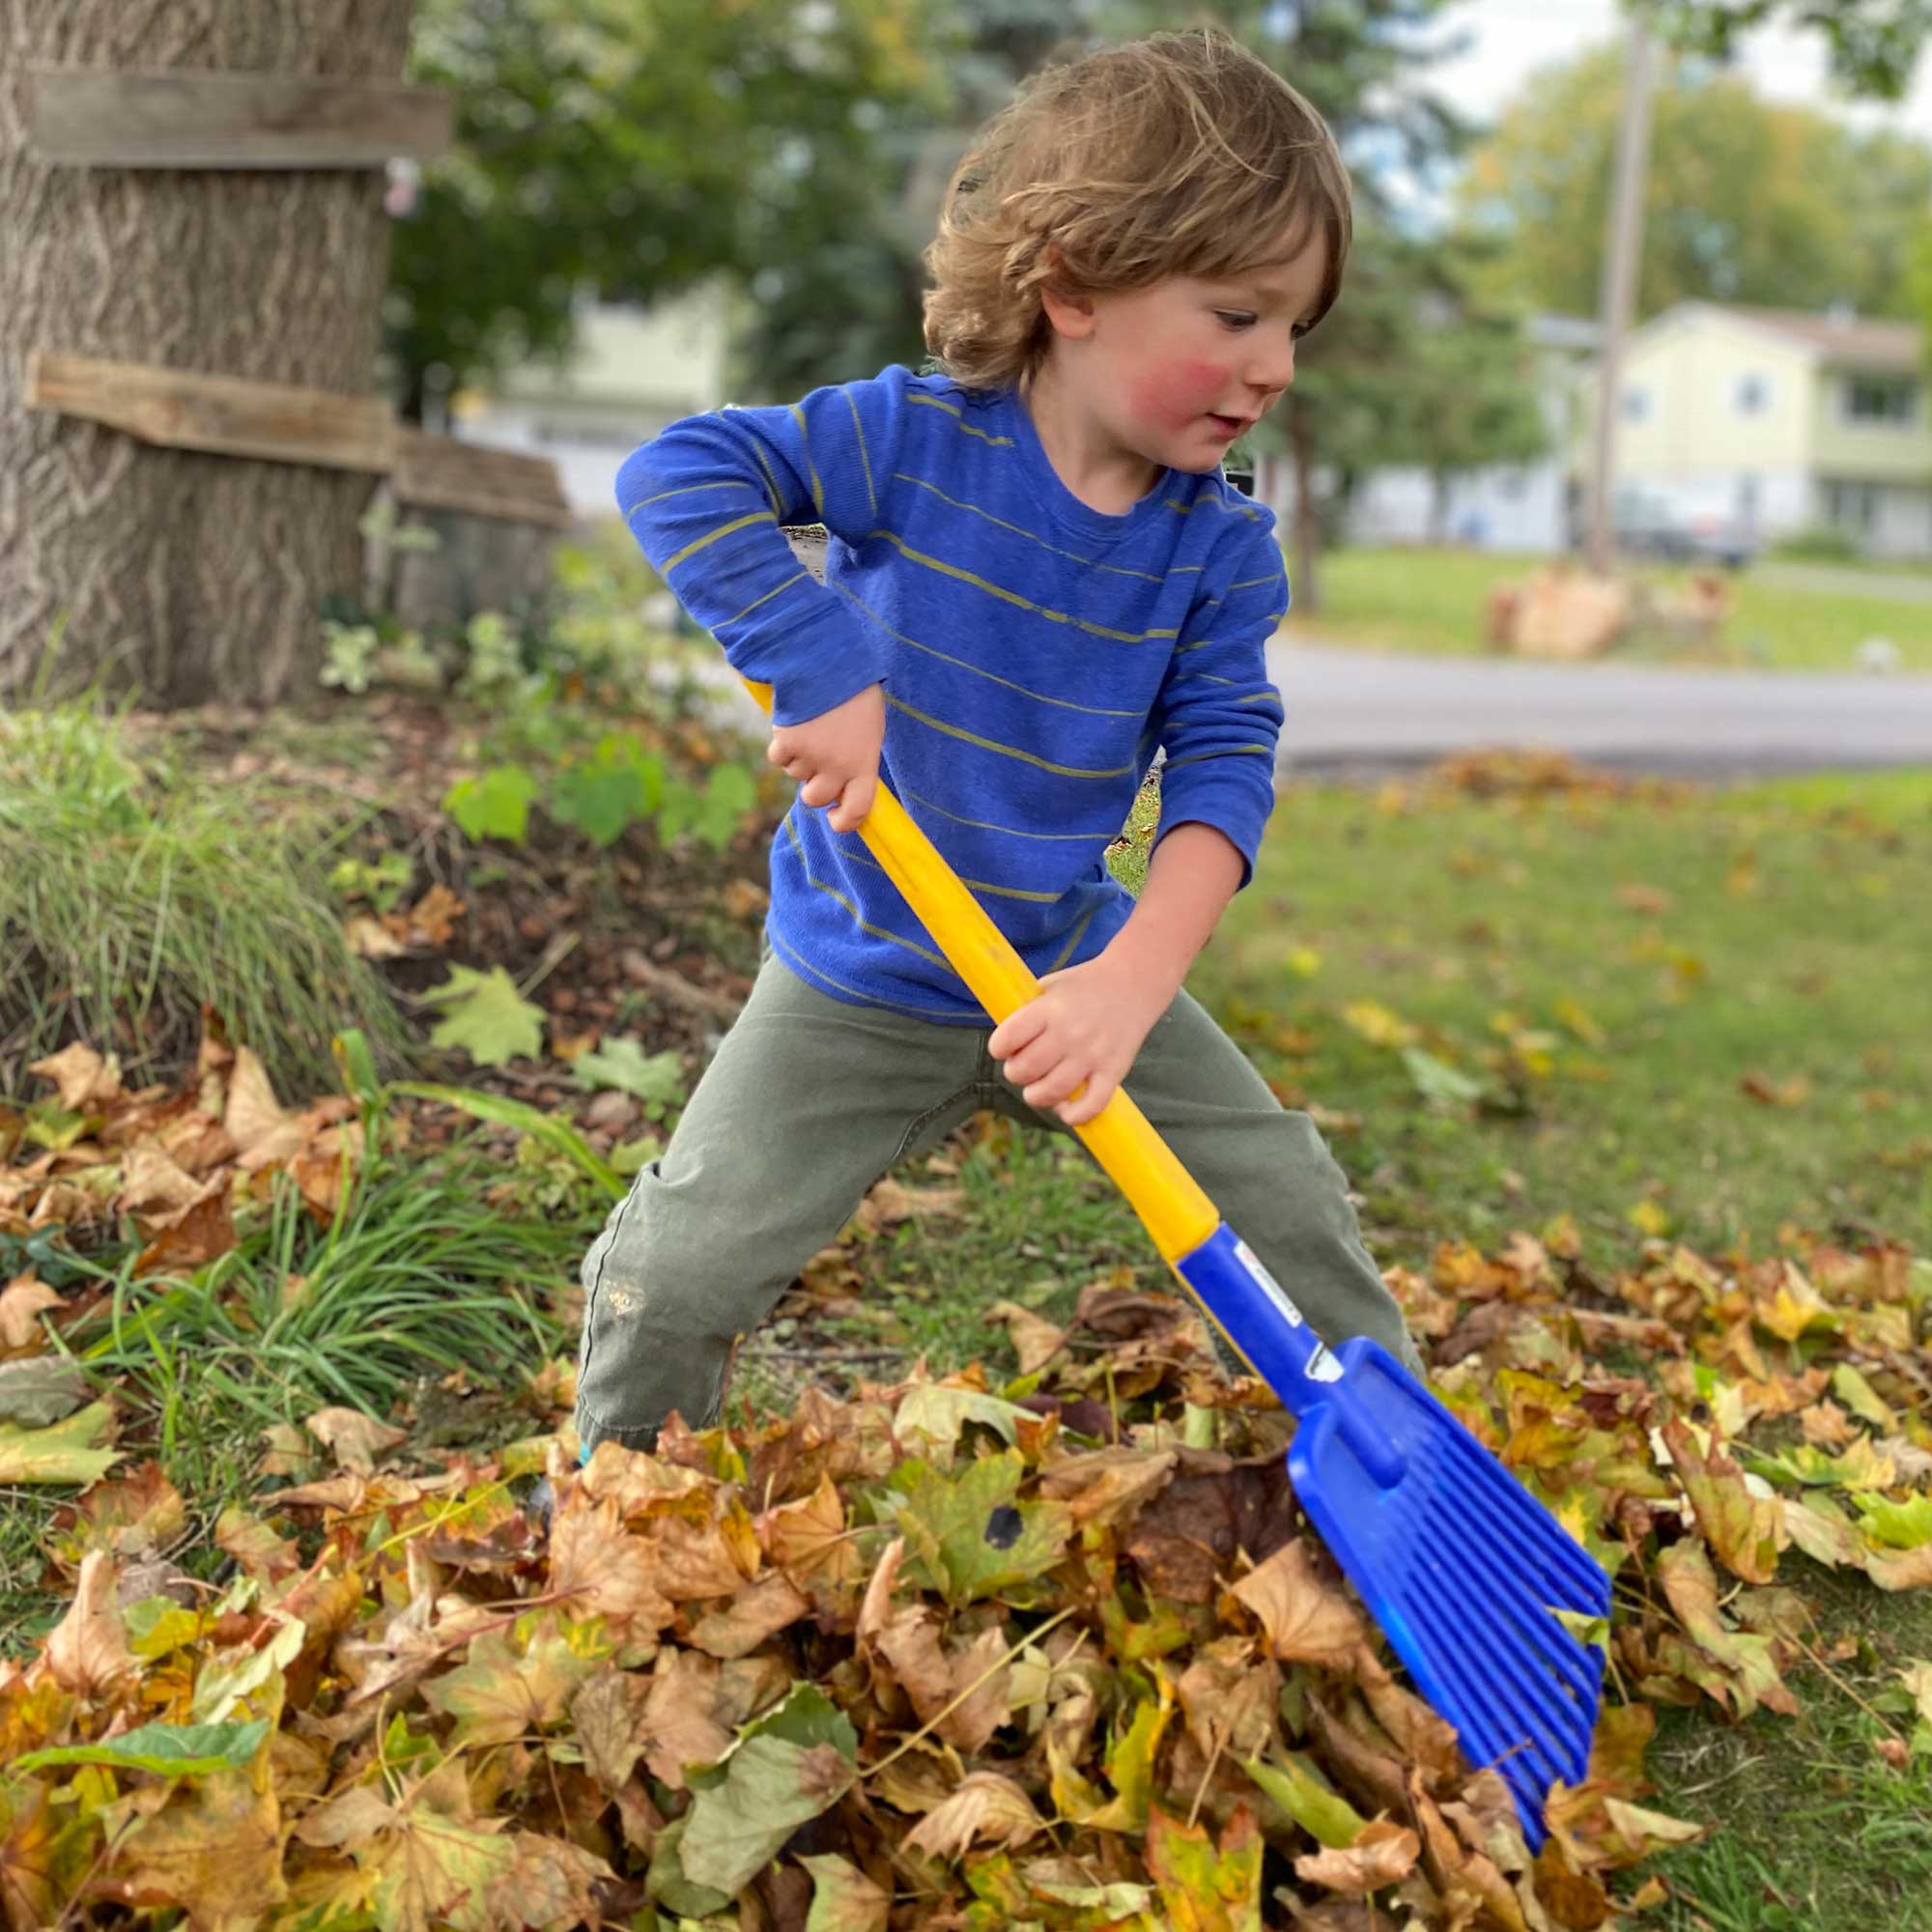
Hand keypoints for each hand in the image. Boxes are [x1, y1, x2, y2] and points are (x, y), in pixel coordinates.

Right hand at [766, 683, 883, 832]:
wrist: (827, 661)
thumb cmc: (854, 691)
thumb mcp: (869, 728)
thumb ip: (858, 757)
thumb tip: (842, 782)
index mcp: (864, 763)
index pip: (858, 810)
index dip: (845, 821)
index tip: (835, 818)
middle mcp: (837, 766)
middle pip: (815, 798)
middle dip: (813, 787)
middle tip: (817, 766)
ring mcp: (810, 757)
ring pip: (795, 775)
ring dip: (799, 758)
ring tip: (811, 728)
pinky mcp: (787, 743)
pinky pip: (778, 758)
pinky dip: (782, 745)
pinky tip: (794, 724)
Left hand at [988, 951, 1173, 1126]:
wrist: (1133, 983)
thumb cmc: (1084, 987)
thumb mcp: (1050, 987)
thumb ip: (1027, 1013)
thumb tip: (1005, 1045)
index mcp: (1049, 1009)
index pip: (1007, 1038)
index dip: (999, 1048)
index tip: (1004, 1048)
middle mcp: (1070, 1033)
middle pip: (1025, 1070)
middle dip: (1016, 1073)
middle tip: (1023, 1068)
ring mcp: (1093, 1054)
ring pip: (1052, 1092)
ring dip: (1036, 1096)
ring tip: (1037, 1089)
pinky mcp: (1114, 1070)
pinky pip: (1092, 1105)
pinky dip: (1074, 1115)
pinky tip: (1065, 1110)